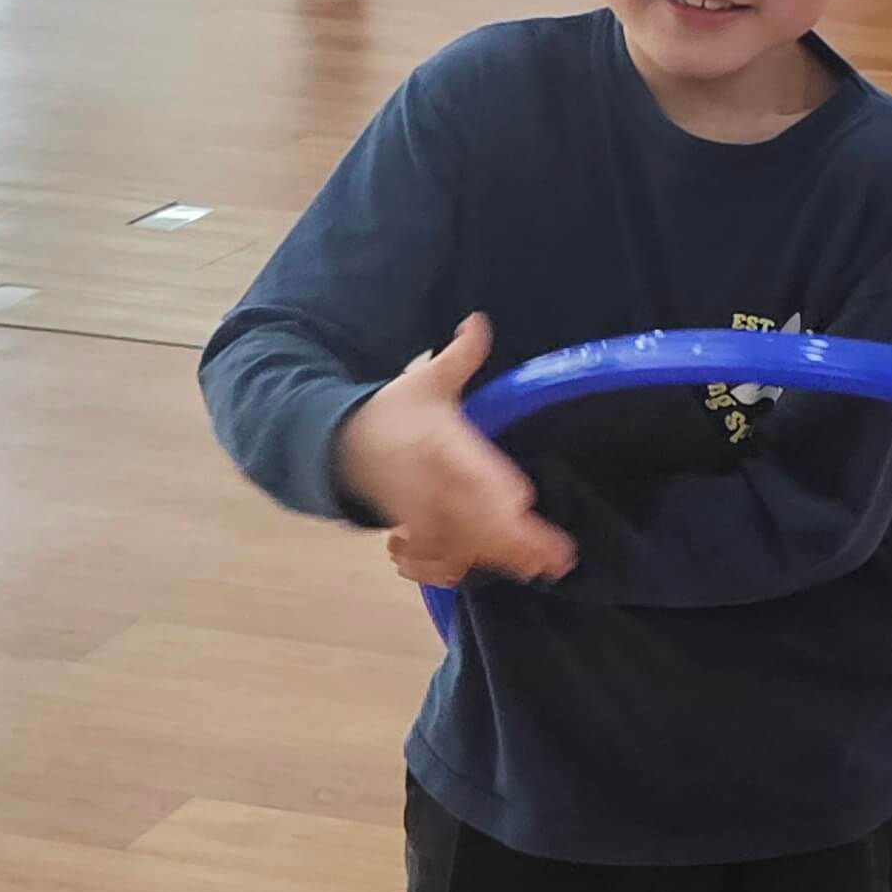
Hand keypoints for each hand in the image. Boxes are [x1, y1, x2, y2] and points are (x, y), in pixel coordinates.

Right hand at [334, 315, 575, 585]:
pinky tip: (481, 570)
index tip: (523, 500)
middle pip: (472, 518)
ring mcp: (419, 511)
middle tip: (554, 556)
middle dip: (512, 540)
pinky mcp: (411, 529)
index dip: (492, 487)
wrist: (337, 443)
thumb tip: (478, 320)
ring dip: (494, 558)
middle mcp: (431, 481)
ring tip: (535, 567)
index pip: (467, 467)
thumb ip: (459, 356)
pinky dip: (449, 569)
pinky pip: (431, 557)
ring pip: (457, 543)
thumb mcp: (426, 380)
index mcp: (439, 442)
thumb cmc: (393, 410)